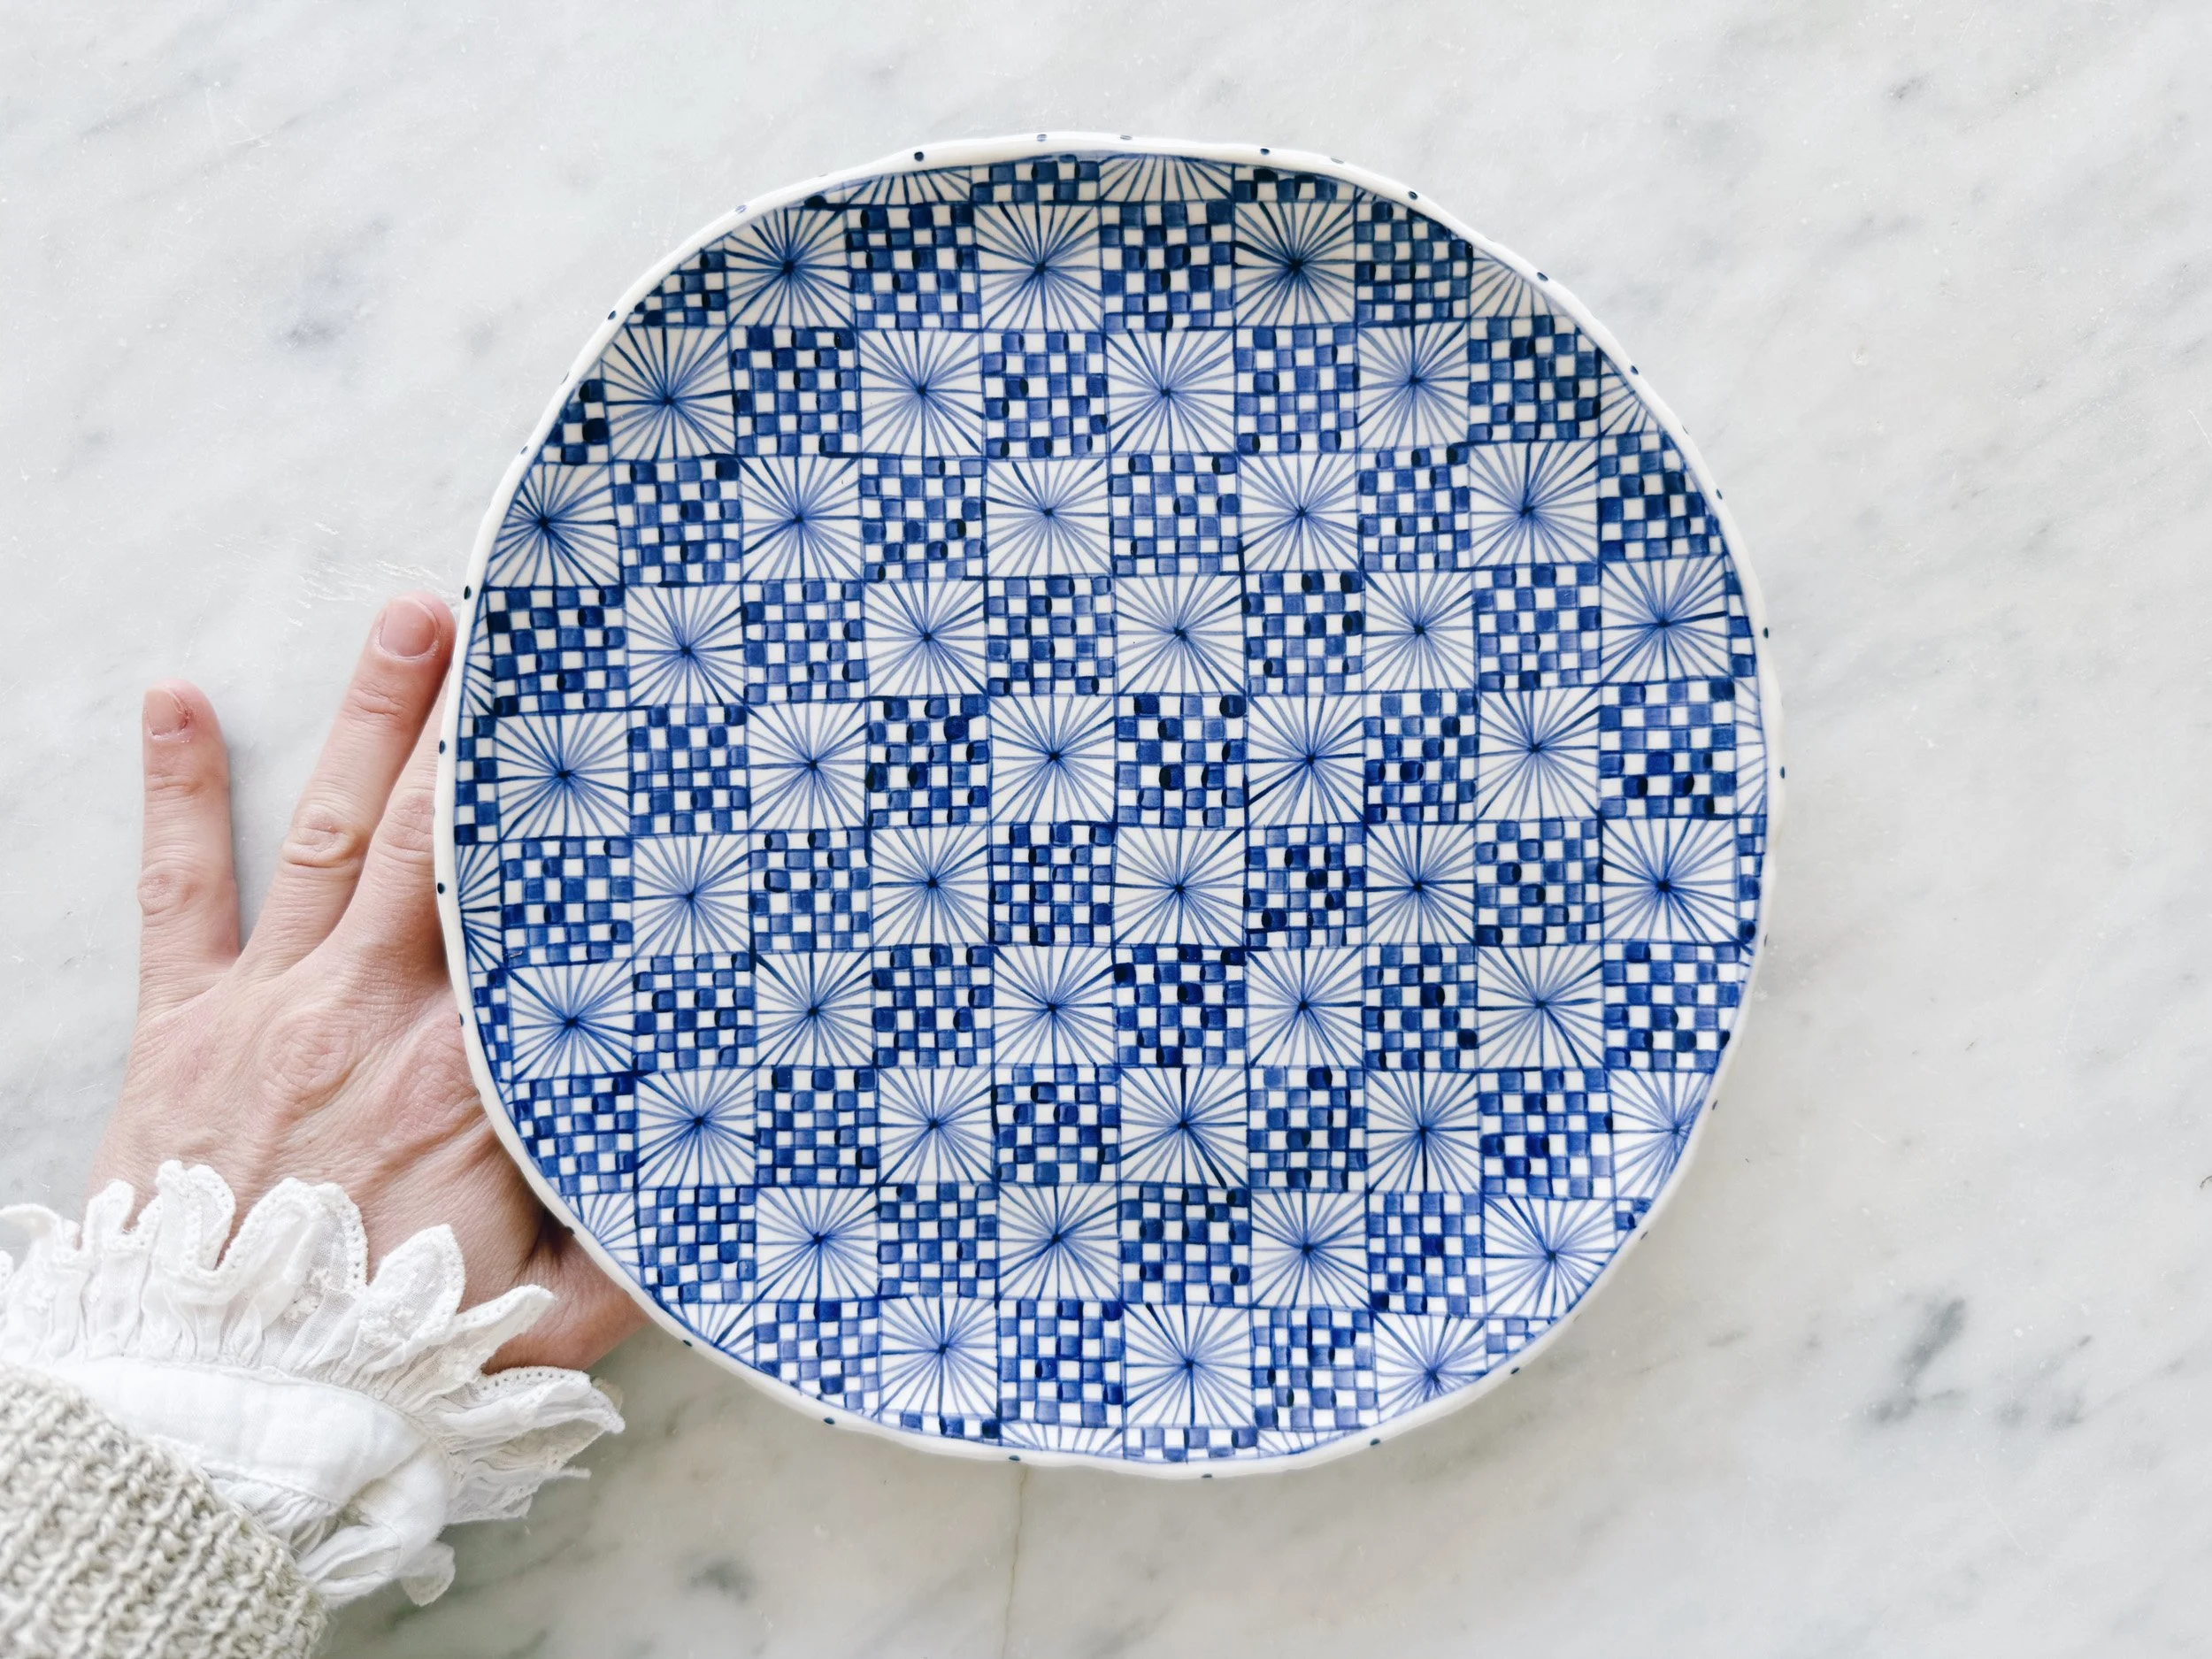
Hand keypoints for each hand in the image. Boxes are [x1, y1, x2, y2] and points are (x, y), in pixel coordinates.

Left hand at [89, 593, 641, 1369]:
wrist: (215, 1400)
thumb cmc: (385, 1352)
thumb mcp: (546, 1322)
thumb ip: (635, 1252)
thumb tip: (714, 1199)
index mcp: (475, 1073)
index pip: (537, 918)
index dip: (576, 825)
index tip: (617, 743)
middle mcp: (380, 1010)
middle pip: (435, 834)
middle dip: (475, 720)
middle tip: (509, 615)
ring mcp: (274, 1004)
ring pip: (331, 829)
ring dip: (369, 715)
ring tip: (408, 615)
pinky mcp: (185, 1025)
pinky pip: (181, 891)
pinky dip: (178, 792)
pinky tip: (175, 700)